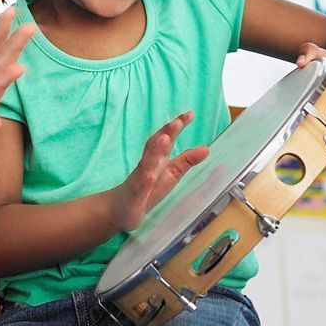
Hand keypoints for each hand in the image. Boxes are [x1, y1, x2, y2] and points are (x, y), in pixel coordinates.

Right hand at [106, 113, 210, 233]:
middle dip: (165, 133)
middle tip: (177, 121)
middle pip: (154, 146)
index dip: (177, 127)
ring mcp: (139, 181)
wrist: (119, 211)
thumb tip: (206, 148)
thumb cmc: (147, 190)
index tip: (190, 114)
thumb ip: (186, 161)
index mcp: (156, 160)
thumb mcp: (170, 174)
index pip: (166, 139)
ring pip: (146, 164)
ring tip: (165, 139)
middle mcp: (146, 166)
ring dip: (155, 151)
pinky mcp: (134, 198)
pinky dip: (145, 181)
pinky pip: (139, 188)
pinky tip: (151, 176)